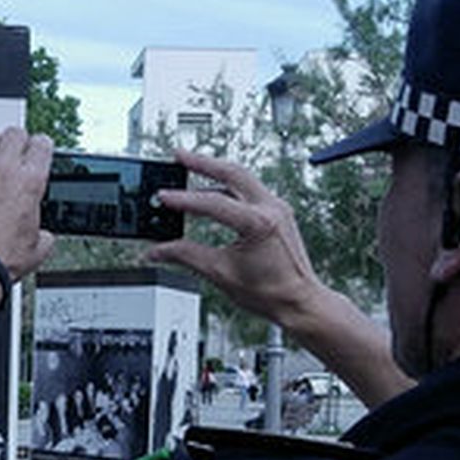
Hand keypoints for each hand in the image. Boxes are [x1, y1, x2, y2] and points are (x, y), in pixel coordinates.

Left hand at [0, 127, 55, 278]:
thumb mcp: (37, 250)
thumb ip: (44, 234)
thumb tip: (44, 236)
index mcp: (29, 182)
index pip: (41, 144)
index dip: (40, 148)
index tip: (36, 153)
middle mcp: (2, 170)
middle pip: (14, 133)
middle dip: (16, 143)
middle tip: (13, 156)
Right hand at [146, 150, 325, 324]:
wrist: (300, 302)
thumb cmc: (272, 293)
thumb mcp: (220, 273)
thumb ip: (186, 256)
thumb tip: (159, 251)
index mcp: (259, 223)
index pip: (213, 202)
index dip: (183, 200)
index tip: (163, 197)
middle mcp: (272, 209)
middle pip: (232, 173)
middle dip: (202, 162)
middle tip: (178, 156)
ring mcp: (278, 208)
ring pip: (243, 178)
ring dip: (216, 170)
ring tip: (192, 166)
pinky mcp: (278, 213)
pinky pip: (250, 190)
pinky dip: (229, 186)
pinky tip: (214, 189)